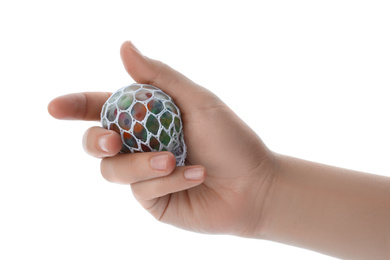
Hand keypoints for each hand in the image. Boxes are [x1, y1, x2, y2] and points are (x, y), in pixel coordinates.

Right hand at [48, 41, 274, 236]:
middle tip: (114, 141)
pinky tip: (194, 176)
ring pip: (114, 170)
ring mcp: (144, 174)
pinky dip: (168, 181)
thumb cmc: (231, 140)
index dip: (76, 106)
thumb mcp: (197, 102)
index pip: (102, 109)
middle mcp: (140, 145)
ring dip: (142, 164)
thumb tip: (125, 47)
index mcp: (148, 118)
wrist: (253, 185)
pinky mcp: (152, 200)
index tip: (55, 107)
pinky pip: (142, 190)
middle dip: (98, 140)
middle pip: (96, 142)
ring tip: (173, 161)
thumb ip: (160, 78)